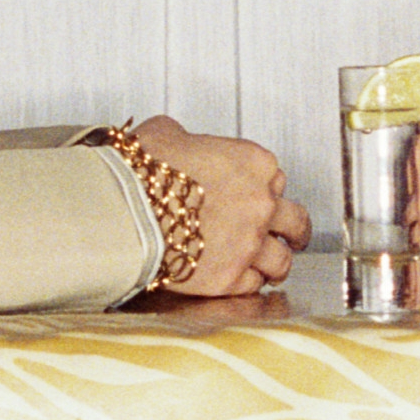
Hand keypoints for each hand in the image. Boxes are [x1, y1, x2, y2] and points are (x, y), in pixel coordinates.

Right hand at [125, 116, 309, 296]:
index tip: (256, 196)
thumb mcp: (165, 134)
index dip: (263, 189)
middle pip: (294, 220)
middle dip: (293, 230)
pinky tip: (241, 282)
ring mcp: (249, 243)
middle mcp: (260, 203)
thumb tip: (177, 142)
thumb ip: (185, 139)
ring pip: (281, 260)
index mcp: (253, 163)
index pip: (275, 178)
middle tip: (292, 236)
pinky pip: (253, 285)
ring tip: (272, 269)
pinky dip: (248, 284)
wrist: (124, 211)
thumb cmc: (141, 171)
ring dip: (276, 263)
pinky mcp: (230, 278)